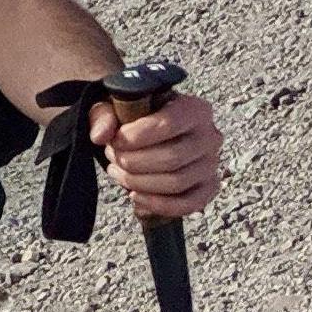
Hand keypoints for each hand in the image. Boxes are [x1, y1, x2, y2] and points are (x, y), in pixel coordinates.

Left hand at [99, 90, 223, 219]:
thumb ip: (104, 115)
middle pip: (172, 158)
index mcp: (194, 109)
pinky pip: (188, 204)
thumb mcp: (114, 107)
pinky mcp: (208, 187)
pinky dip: (158, 204)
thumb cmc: (134, 117)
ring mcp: (212, 164)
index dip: (135, 137)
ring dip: (139, 182)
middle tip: (113, 157)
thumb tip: (100, 136)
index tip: (114, 141)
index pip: (168, 125)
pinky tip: (135, 196)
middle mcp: (209, 136)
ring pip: (176, 182)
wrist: (148, 132)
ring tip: (118, 172)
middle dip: (133, 162)